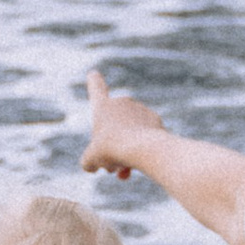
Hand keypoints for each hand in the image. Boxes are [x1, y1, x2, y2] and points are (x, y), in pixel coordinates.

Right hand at [82, 67, 166, 181]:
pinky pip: (145, 136)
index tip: (93, 73)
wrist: (142, 148)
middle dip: (111, 146)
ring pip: (130, 134)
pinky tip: (141, 162)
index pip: (96, 88)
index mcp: (103, 106)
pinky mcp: (156, 120)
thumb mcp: (91, 159)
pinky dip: (142, 149)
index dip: (93, 81)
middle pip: (114, 125)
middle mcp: (122, 103)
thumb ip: (89, 161)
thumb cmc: (112, 149)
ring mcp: (140, 110)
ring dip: (126, 152)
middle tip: (110, 168)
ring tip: (125, 171)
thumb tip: (91, 165)